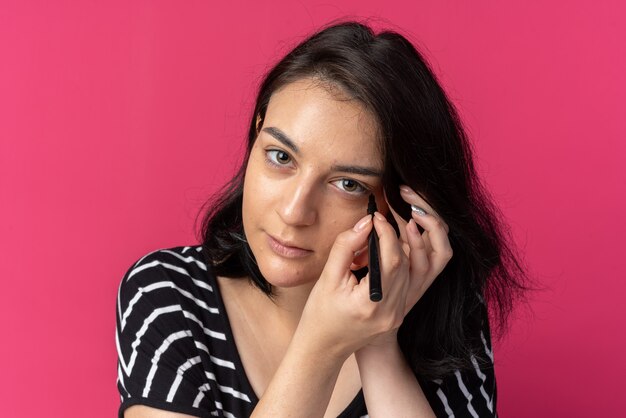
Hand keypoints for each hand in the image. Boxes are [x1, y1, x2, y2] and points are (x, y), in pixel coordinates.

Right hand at [295, 186, 452, 357]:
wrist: (323, 347)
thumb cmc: (320, 313)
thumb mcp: (327, 278)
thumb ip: (346, 247)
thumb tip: (365, 223)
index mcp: (371, 304)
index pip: (392, 259)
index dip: (387, 233)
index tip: (376, 218)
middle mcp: (391, 313)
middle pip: (405, 264)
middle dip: (394, 239)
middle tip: (376, 226)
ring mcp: (397, 316)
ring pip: (409, 272)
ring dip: (397, 251)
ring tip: (375, 242)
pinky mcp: (399, 315)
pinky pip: (405, 283)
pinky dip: (396, 266)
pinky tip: (379, 259)